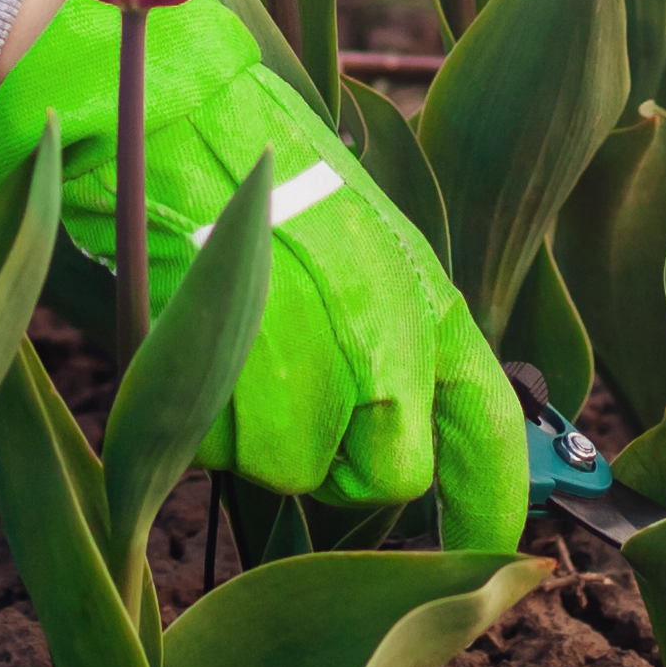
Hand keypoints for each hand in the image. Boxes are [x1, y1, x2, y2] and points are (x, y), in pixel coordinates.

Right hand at [0, 0, 533, 548]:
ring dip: (253, 428)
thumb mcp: (362, 240)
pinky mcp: (226, 403)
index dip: (494, 505)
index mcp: (429, 306)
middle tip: (291, 387)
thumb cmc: (260, 167)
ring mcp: (307, 387)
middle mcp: (386, 357)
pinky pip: (215, 453)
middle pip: (382, 480)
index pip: (491, 435)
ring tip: (232, 336)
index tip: (495, 545)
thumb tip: (403, 415)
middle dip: (337, 459)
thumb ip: (395, 330)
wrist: (170, 121)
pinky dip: (197, 415)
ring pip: (288, 472)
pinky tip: (192, 338)